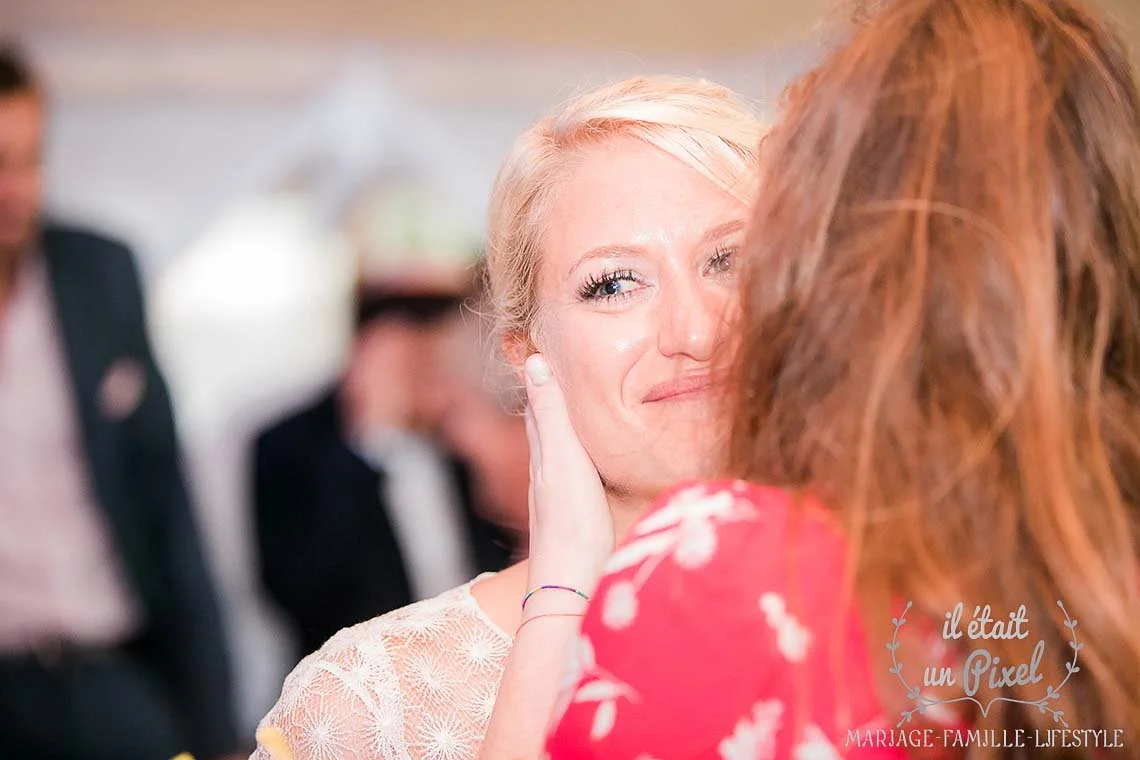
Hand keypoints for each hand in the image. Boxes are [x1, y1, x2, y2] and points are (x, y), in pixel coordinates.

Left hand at [522, 354, 612, 594]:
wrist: (572, 590)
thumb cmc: (572, 525)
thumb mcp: (564, 459)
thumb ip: (552, 413)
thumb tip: (533, 362)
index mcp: (543, 454)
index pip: (537, 404)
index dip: (540, 376)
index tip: (542, 347)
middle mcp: (546, 473)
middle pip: (544, 425)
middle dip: (549, 396)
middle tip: (556, 366)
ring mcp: (559, 497)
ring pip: (558, 451)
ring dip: (563, 426)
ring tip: (573, 405)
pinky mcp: (576, 518)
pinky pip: (575, 473)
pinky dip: (578, 454)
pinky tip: (586, 462)